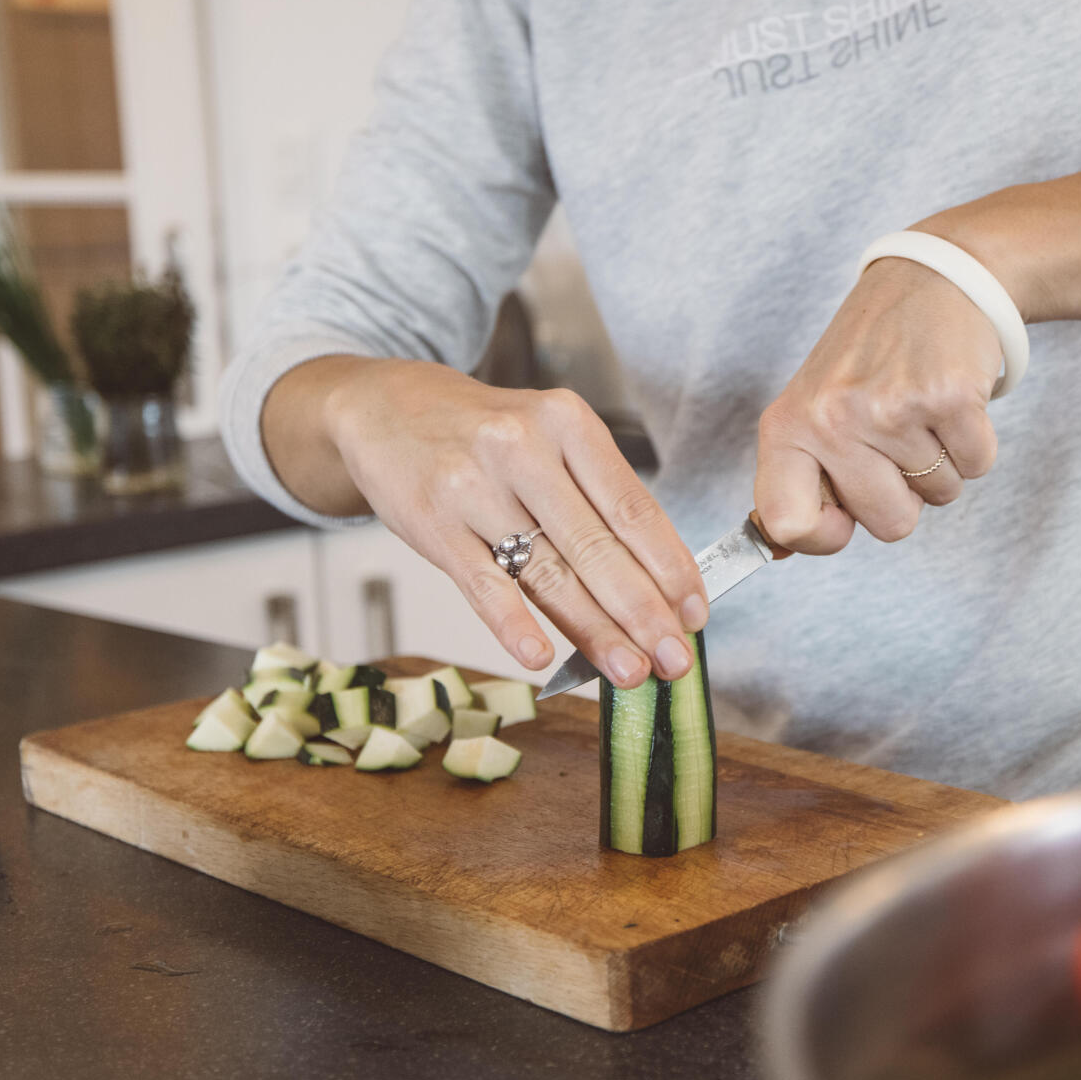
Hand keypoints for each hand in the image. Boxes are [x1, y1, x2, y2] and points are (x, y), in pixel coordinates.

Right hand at [305, 359, 705, 685]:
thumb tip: (656, 582)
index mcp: (568, 423)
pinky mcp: (432, 523)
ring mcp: (474, 487)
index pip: (633, 507)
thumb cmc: (484, 434)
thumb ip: (595, 497)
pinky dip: (512, 624)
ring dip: (595, 630)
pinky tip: (540, 656)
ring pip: (547, 571)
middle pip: (597, 546)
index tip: (697, 614)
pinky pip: (482, 584)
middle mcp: (524, 449)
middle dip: (644, 612)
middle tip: (676, 659)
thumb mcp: (548, 437)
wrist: (384, 408)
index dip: (671, 567)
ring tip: (631, 671)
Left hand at [753, 257, 1002, 552]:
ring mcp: (891, 408)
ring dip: (942, 463)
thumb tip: (785, 547)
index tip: (842, 519)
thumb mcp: (814, 406)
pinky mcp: (948, 397)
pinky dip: (974, 443)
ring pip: (939, 496)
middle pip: (890, 524)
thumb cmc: (868, 359)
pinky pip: (977, 466)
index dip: (823, 537)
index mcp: (787, 426)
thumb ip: (801, 476)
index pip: (786, 523)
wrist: (931, 279)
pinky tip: (951, 400)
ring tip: (922, 407)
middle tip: (896, 436)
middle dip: (905, 495)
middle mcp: (832, 418)